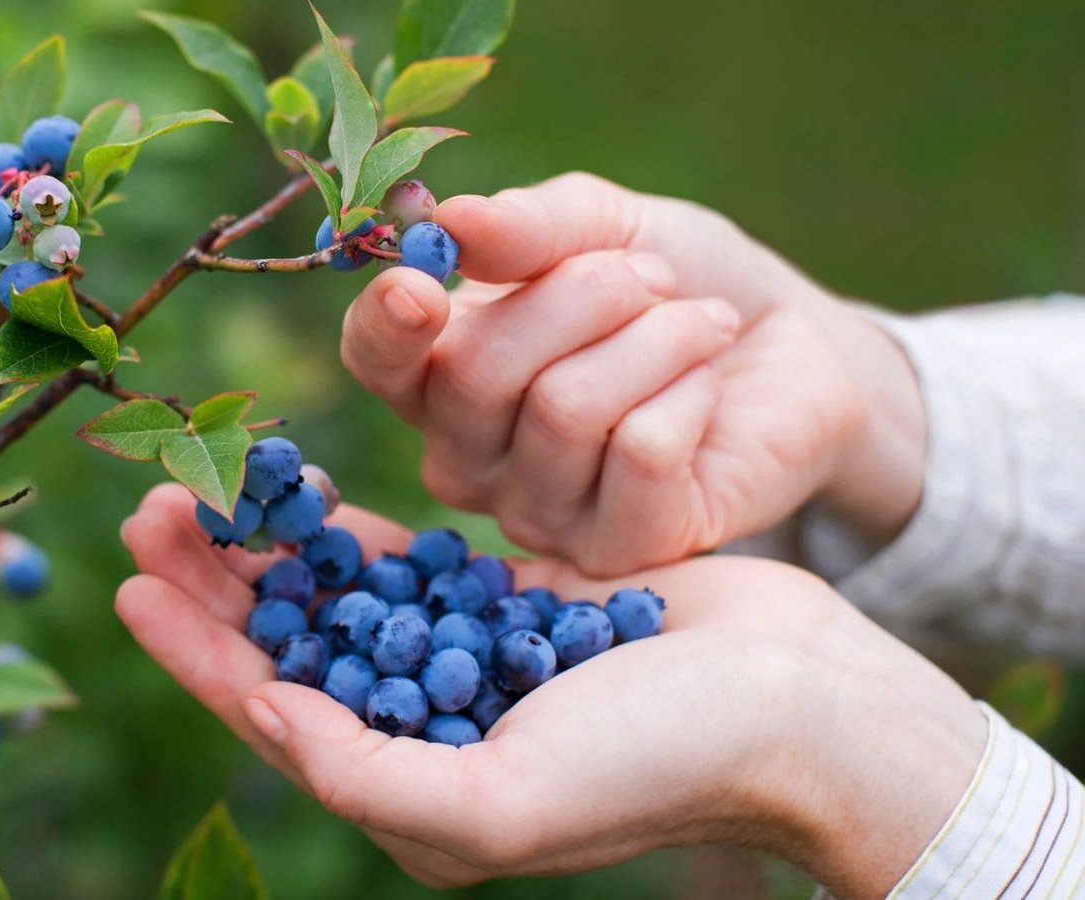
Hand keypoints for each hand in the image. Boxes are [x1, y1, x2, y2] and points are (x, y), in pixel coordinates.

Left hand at [116, 484, 984, 895]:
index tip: (130, 585)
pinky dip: (349, 531)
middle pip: (289, 647)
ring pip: (335, 598)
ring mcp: (463, 662)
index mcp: (411, 792)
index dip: (194, 653)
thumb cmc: (658, 763)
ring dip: (269, 547)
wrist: (794, 702)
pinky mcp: (506, 603)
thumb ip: (369, 774)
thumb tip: (265, 716)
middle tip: (151, 507)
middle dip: (216, 583)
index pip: (270, 715)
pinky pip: (405, 562)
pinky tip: (301, 492)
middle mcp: (425, 729)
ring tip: (204, 486)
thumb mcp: (502, 799)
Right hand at [341, 173, 926, 574]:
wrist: (790, 348)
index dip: (385, 326)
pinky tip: (707, 389)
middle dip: (582, 295)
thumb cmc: (675, 282)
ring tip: (699, 324)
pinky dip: (689, 392)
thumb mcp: (605, 226)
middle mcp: (468, 456)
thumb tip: (451, 221)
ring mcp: (537, 514)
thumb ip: (528, 228)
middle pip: (476, 373)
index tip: (422, 285)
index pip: (374, 360)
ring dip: (656, 338)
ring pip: (565, 409)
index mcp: (439, 371)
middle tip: (653, 279)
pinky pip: (640, 454)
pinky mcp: (619, 550)